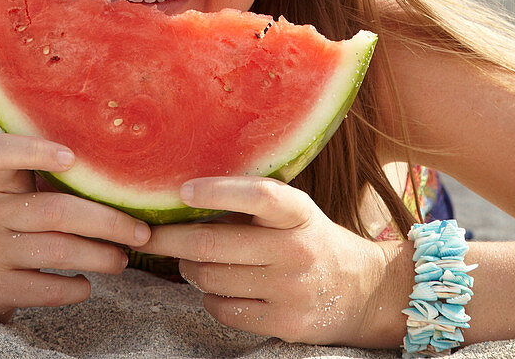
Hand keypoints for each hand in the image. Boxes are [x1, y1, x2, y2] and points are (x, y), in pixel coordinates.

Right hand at [0, 134, 150, 320]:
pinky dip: (76, 289)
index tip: (73, 157)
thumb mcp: (14, 195)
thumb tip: (122, 179)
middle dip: (106, 221)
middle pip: (55, 210)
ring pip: (57, 251)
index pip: (0, 152)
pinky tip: (87, 285)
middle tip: (140, 231)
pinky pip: (46, 289)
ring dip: (100, 256)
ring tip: (123, 259)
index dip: (36, 150)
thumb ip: (52, 182)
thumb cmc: (6, 224)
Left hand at [141, 176, 390, 345]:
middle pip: (215, 245)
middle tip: (151, 236)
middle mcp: (295, 249)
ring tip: (189, 261)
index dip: (218, 191)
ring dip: (189, 269)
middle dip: (172, 240)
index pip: (257, 195)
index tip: (183, 190)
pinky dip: (209, 298)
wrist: (363, 291)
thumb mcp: (294, 212)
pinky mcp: (284, 324)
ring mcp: (290, 290)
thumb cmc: (311, 239)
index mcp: (299, 212)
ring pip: (212, 279)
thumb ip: (253, 206)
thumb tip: (186, 199)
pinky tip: (215, 288)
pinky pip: (225, 310)